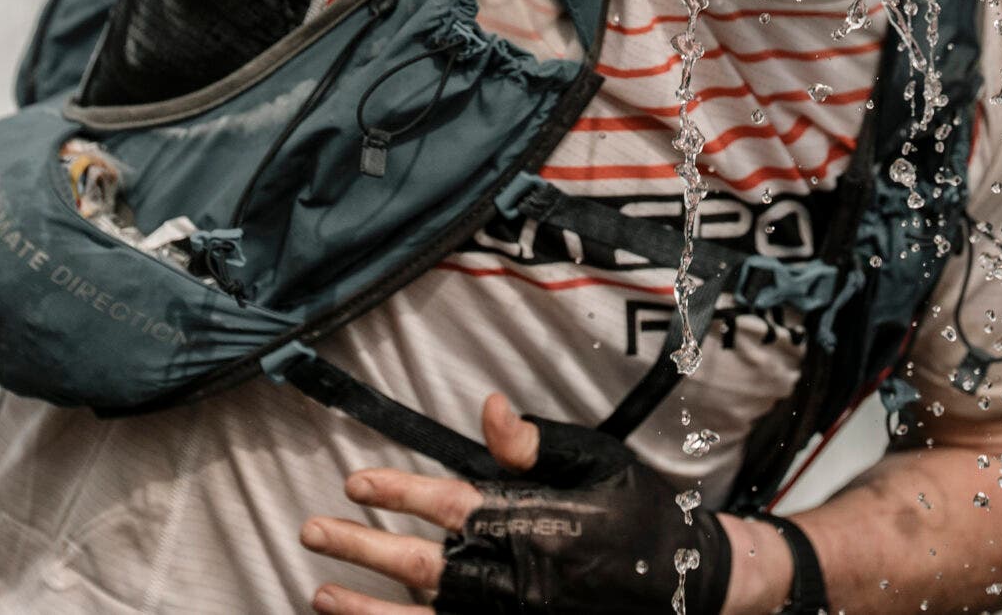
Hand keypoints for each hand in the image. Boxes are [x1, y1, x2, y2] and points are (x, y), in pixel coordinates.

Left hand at [299, 391, 733, 614]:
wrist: (690, 587)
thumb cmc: (638, 514)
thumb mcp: (595, 463)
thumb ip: (533, 444)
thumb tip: (487, 408)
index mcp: (534, 525)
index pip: (449, 505)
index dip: (397, 492)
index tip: (355, 483)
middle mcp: (517, 580)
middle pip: (423, 566)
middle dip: (361, 549)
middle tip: (312, 533)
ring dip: (367, 611)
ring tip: (319, 595)